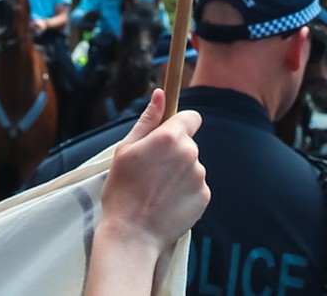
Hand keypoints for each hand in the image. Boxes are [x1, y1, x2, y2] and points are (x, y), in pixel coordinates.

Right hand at [100, 89, 207, 252]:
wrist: (132, 235)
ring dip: (179, 173)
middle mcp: (190, 154)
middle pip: (188, 143)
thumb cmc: (122, 190)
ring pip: (192, 166)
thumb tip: (160, 93)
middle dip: (174, 152)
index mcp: (171, 137)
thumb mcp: (125, 150)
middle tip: (151, 171)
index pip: (191, 117)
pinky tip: (167, 203)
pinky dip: (185, 192)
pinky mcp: (204, 197)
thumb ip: (147, 120)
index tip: (166, 136)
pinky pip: (196, 186)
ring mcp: (199, 177)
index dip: (179, 124)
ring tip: (156, 191)